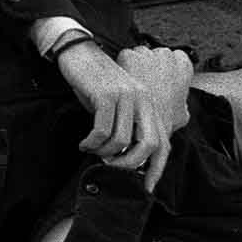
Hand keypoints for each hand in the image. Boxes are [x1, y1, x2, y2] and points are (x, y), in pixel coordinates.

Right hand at [56, 40, 172, 190]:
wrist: (78, 53)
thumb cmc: (95, 83)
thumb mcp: (117, 104)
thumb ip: (127, 126)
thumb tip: (127, 160)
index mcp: (149, 104)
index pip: (163, 142)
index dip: (157, 169)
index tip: (146, 187)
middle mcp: (142, 100)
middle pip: (149, 144)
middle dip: (130, 164)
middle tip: (111, 167)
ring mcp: (126, 96)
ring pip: (122, 140)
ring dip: (104, 152)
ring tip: (92, 150)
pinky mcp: (106, 95)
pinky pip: (102, 130)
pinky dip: (92, 142)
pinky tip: (84, 143)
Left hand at [116, 46, 192, 140]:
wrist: (146, 125)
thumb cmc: (165, 122)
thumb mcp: (182, 115)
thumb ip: (181, 101)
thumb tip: (179, 102)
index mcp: (184, 66)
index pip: (175, 57)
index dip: (166, 70)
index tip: (159, 79)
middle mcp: (167, 55)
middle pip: (155, 54)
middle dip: (149, 65)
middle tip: (143, 83)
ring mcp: (148, 55)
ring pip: (139, 54)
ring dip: (135, 65)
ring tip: (133, 85)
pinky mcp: (130, 57)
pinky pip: (124, 57)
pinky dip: (122, 68)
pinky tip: (125, 83)